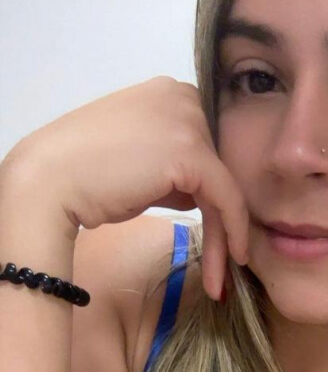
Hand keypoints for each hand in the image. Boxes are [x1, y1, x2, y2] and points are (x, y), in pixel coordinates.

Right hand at [5, 76, 247, 300]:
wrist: (50, 183)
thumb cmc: (87, 179)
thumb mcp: (141, 167)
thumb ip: (174, 172)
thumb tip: (198, 194)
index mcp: (169, 94)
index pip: (207, 149)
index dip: (213, 195)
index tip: (218, 234)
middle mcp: (183, 97)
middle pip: (219, 167)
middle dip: (221, 218)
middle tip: (222, 262)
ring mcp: (187, 121)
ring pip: (225, 187)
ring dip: (225, 235)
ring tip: (220, 278)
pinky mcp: (191, 152)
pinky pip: (227, 198)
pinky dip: (233, 231)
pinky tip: (232, 259)